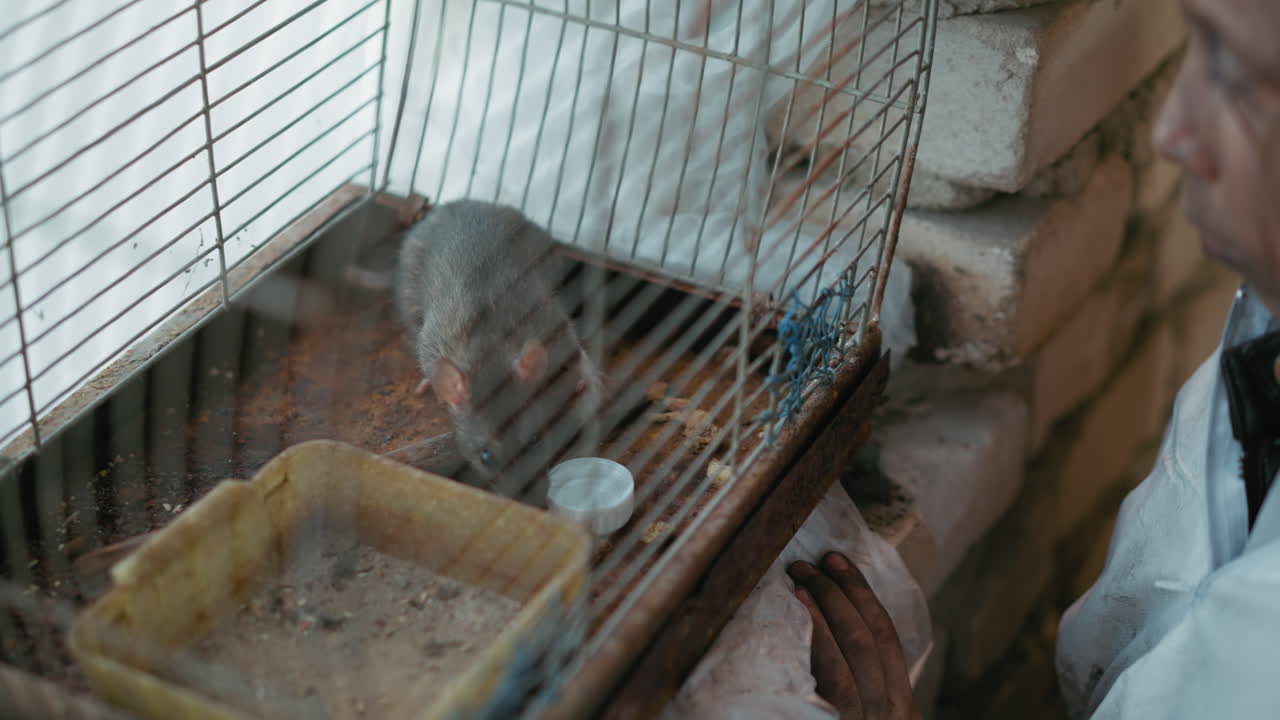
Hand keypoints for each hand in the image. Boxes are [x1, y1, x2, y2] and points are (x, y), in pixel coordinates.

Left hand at [787, 552, 920, 719]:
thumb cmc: (831, 719)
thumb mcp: (859, 711)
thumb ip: (857, 678)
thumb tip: (832, 619)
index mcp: (900, 705)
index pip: (886, 635)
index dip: (860, 592)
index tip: (836, 560)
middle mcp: (891, 712)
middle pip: (873, 636)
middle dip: (842, 592)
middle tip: (809, 565)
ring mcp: (869, 718)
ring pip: (860, 649)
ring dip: (830, 605)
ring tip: (801, 580)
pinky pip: (838, 679)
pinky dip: (822, 637)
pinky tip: (801, 611)